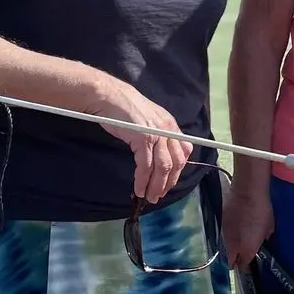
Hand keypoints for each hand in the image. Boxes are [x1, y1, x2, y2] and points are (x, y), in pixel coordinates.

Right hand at [94, 81, 192, 203]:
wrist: (109, 96)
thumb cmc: (124, 108)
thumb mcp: (148, 119)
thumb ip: (157, 134)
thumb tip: (158, 154)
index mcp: (171, 124)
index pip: (184, 151)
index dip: (178, 169)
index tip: (169, 181)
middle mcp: (168, 129)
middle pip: (176, 162)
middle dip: (169, 182)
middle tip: (159, 194)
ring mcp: (156, 134)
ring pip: (163, 167)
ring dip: (156, 186)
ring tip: (150, 197)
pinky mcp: (143, 139)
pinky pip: (145, 166)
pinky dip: (143, 181)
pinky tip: (138, 189)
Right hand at [223, 181, 275, 270]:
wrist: (246, 190)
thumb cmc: (262, 209)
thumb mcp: (269, 226)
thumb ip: (263, 238)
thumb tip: (262, 240)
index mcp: (247, 249)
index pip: (242, 266)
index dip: (245, 265)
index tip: (248, 262)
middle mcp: (232, 245)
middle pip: (230, 258)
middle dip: (236, 257)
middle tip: (243, 251)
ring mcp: (224, 233)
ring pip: (226, 245)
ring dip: (232, 244)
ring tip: (239, 238)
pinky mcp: (220, 221)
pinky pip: (224, 232)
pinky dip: (229, 231)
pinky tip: (236, 224)